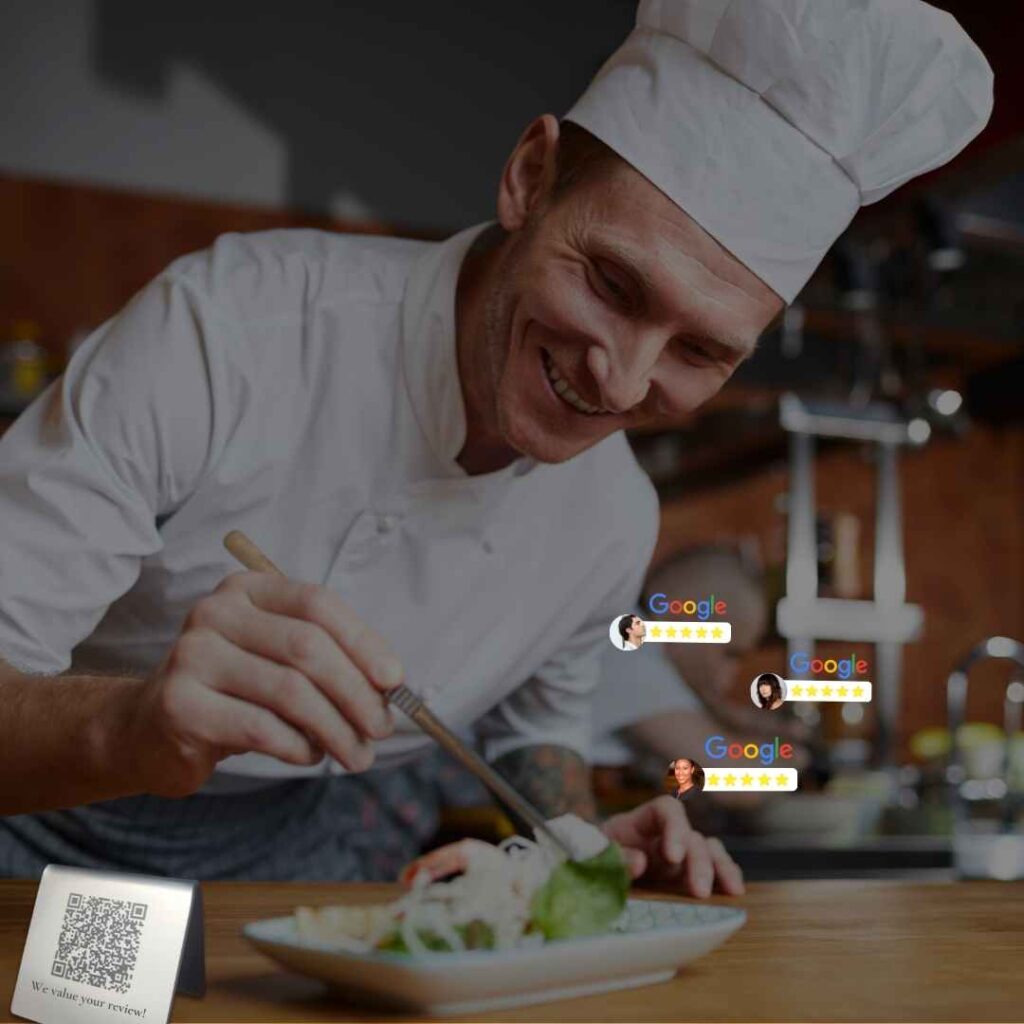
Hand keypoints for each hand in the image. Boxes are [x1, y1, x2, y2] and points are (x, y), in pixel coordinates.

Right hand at [128, 571, 403, 796]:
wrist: (149, 728)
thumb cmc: (233, 692)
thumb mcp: (278, 660)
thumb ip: (328, 660)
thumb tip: (390, 685)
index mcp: (247, 590)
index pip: (317, 604)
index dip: (363, 641)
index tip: (395, 680)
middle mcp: (215, 613)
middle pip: (307, 648)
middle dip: (356, 693)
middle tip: (381, 728)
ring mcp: (192, 655)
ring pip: (290, 691)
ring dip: (336, 729)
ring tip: (356, 753)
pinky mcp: (180, 704)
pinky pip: (261, 727)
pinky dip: (299, 746)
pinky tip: (310, 755)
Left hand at [601, 795, 743, 897]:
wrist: (586, 874)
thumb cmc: (589, 857)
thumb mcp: (592, 853)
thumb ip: (614, 855)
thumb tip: (640, 861)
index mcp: (640, 823)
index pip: (666, 810)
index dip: (675, 828)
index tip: (672, 856)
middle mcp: (664, 836)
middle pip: (691, 836)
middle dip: (699, 861)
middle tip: (699, 891)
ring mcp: (678, 857)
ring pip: (709, 851)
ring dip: (720, 868)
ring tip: (732, 891)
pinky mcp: (685, 877)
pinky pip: (713, 871)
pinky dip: (725, 877)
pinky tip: (734, 892)